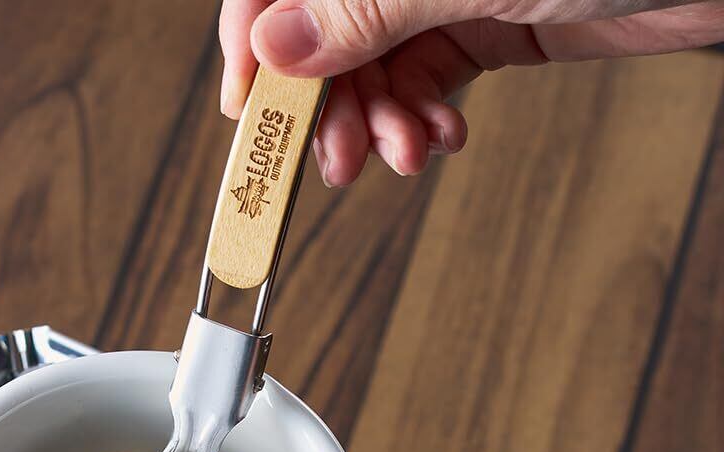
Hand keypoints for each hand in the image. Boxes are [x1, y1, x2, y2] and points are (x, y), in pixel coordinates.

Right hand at [220, 0, 723, 184]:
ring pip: (369, 68)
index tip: (249, 110)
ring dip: (377, 125)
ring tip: (400, 154)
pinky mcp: (479, 21)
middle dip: (326, 105)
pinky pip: (422, 81)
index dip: (255, 43)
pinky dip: (421, 119)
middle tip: (337, 158)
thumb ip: (363, 8)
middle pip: (320, 33)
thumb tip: (274, 45)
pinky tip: (437, 137)